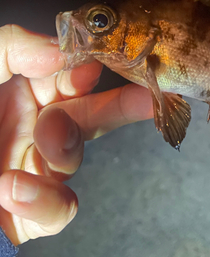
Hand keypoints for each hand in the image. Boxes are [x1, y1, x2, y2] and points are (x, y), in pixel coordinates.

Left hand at [0, 25, 152, 244]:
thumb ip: (14, 45)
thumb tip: (61, 49)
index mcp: (26, 91)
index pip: (71, 76)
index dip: (88, 69)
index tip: (96, 64)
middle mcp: (37, 126)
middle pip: (92, 114)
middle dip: (123, 104)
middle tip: (149, 96)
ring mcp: (37, 168)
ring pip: (75, 155)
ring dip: (63, 144)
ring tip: (41, 138)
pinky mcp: (32, 210)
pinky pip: (60, 207)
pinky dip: (42, 198)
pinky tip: (13, 187)